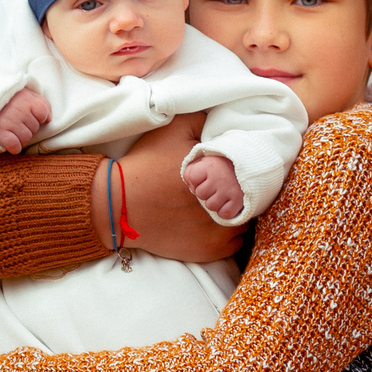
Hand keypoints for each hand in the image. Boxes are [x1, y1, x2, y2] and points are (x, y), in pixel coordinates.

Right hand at [0, 88, 51, 154]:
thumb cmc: (4, 97)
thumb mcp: (24, 92)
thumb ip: (40, 101)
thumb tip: (48, 118)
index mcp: (27, 99)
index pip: (43, 114)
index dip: (37, 117)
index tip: (26, 114)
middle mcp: (20, 111)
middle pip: (34, 129)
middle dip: (26, 127)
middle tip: (13, 120)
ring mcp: (10, 122)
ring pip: (26, 139)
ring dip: (19, 137)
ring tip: (9, 128)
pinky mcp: (0, 133)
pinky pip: (15, 147)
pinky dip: (13, 146)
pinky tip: (7, 139)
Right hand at [104, 115, 238, 263]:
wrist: (119, 203)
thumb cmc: (147, 164)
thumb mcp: (174, 129)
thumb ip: (204, 121)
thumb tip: (224, 119)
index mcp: (223, 175)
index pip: (252, 172)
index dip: (244, 169)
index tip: (233, 168)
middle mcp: (227, 206)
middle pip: (252, 198)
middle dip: (242, 190)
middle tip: (229, 185)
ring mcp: (219, 233)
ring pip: (245, 222)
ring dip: (238, 213)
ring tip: (223, 203)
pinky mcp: (209, 251)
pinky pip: (234, 244)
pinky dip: (230, 235)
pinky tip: (216, 223)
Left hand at [181, 153, 245, 221]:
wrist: (248, 167)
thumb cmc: (221, 167)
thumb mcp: (204, 162)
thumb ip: (191, 172)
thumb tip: (190, 187)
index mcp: (210, 165)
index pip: (192, 178)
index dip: (197, 180)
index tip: (206, 175)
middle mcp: (219, 177)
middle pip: (200, 194)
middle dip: (206, 191)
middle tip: (216, 185)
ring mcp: (229, 190)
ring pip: (211, 205)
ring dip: (215, 202)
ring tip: (222, 193)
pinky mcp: (238, 201)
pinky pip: (224, 214)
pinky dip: (225, 210)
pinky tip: (228, 201)